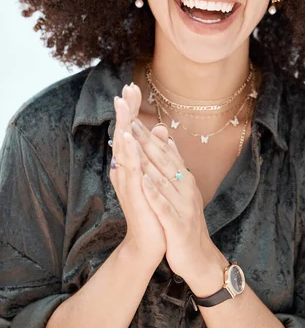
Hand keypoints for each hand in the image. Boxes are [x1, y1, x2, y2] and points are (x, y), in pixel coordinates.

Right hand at [110, 83, 166, 264]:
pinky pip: (130, 171)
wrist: (152, 239)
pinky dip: (129, 154)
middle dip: (125, 111)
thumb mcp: (156, 176)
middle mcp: (126, 170)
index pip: (130, 131)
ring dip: (122, 126)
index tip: (132, 88)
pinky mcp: (133, 194)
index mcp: (132, 164)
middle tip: (125, 89)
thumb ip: (155, 152)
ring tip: (121, 104)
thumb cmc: (154, 207)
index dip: (131, 110)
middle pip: (123, 134)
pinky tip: (128, 139)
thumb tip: (161, 130)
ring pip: (123, 149)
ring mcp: (128, 182)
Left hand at [127, 105, 219, 281]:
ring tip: (133, 143)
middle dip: (146, 139)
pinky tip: (144, 180)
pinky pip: (165, 206)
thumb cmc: (184, 220)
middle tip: (130, 119)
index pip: (163, 152)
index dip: (147, 134)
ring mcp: (182, 204)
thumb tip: (164, 134)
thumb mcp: (179, 188)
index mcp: (183, 178)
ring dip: (148, 159)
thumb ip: (172, 161)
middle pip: (163, 159)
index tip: (131, 115)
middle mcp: (184, 186)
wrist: (198, 256)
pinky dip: (155, 192)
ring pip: (163, 178)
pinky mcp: (177, 224)